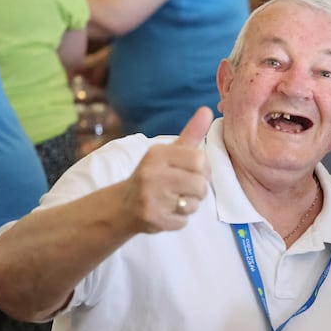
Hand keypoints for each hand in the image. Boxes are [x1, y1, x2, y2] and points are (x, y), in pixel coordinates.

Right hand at [122, 107, 212, 232]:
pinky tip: (166, 211)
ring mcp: (151, 196)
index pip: (199, 160)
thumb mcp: (170, 152)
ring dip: (190, 205)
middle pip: (200, 184)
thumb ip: (191, 133)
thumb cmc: (154, 175)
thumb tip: (207, 109)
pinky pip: (184, 221)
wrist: (123, 205)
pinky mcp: (152, 217)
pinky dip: (179, 219)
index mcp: (158, 154)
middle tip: (184, 188)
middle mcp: (152, 173)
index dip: (202, 169)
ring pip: (194, 204)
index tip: (192, 171)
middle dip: (198, 189)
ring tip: (175, 200)